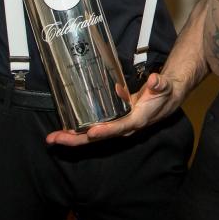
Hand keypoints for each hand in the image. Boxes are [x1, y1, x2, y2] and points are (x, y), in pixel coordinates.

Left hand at [45, 72, 178, 146]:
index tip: (91, 132)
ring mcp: (116, 126)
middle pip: (98, 137)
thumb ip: (160, 84)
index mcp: (136, 120)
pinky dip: (78, 131)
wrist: (164, 100)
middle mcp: (123, 127)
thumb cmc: (162, 94)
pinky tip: (64, 129)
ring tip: (53, 137)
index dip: (106, 130)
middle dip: (77, 139)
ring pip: (92, 136)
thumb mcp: (163, 87)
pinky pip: (93, 129)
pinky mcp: (111, 123)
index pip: (119, 127)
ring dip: (72, 137)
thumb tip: (155, 80)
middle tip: (56, 138)